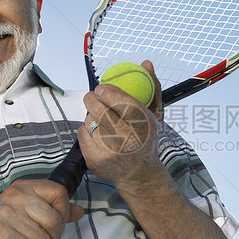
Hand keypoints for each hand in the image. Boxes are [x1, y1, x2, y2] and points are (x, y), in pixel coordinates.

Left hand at [78, 60, 162, 187]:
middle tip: (93, 96)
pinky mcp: (96, 160)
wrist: (139, 175)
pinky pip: (83, 134)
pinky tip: (97, 134)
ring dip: (92, 117)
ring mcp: (111, 152)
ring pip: (90, 121)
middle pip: (100, 112)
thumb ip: (152, 89)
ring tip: (102, 121)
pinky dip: (87, 130)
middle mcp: (128, 140)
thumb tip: (145, 63)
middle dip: (92, 99)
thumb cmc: (146, 138)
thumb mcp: (155, 115)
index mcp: (144, 127)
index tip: (102, 87)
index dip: (109, 93)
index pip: (124, 104)